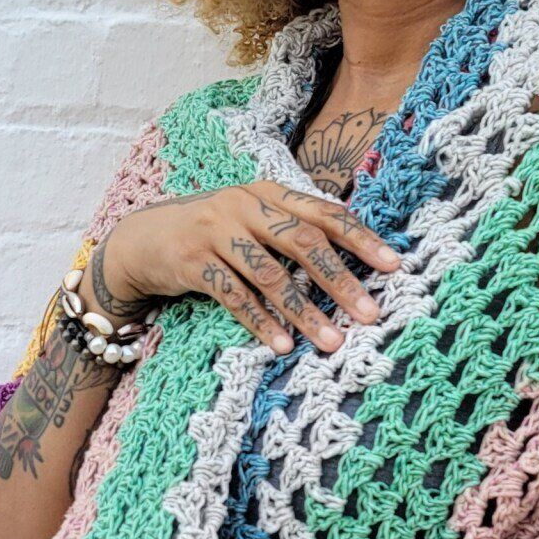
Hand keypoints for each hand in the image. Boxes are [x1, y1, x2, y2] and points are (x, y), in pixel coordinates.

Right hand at [99, 183, 399, 355]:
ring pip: (270, 275)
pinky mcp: (192, 262)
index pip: (324, 213)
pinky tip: (283, 345)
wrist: (144, 240)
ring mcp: (216, 232)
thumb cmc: (214, 234)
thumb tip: (354, 260)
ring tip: (332, 341)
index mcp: (269, 193)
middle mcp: (244, 205)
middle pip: (303, 242)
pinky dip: (261, 322)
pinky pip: (233, 297)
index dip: (361, 239)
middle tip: (369, 313)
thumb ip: (292, 230)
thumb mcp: (253, 221)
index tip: (393, 266)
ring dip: (304, 312)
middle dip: (340, 280)